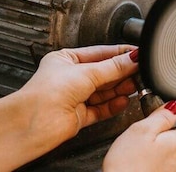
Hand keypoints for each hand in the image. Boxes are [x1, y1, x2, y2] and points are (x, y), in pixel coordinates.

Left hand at [19, 45, 137, 143]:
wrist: (35, 122)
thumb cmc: (46, 92)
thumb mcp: (86, 72)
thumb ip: (113, 67)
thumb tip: (133, 58)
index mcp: (66, 60)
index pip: (99, 54)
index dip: (118, 54)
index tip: (136, 54)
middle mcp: (70, 78)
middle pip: (103, 73)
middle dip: (121, 73)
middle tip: (140, 71)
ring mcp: (74, 97)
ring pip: (104, 91)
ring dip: (120, 88)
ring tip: (135, 85)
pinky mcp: (78, 115)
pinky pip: (101, 108)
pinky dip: (113, 105)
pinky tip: (123, 100)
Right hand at [103, 100, 175, 171]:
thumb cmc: (128, 164)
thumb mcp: (141, 130)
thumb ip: (160, 116)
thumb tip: (174, 106)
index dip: (162, 128)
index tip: (149, 132)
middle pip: (173, 145)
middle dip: (159, 144)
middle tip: (139, 146)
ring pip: (166, 160)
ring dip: (155, 158)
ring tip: (137, 159)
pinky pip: (159, 170)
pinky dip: (151, 169)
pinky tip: (139, 169)